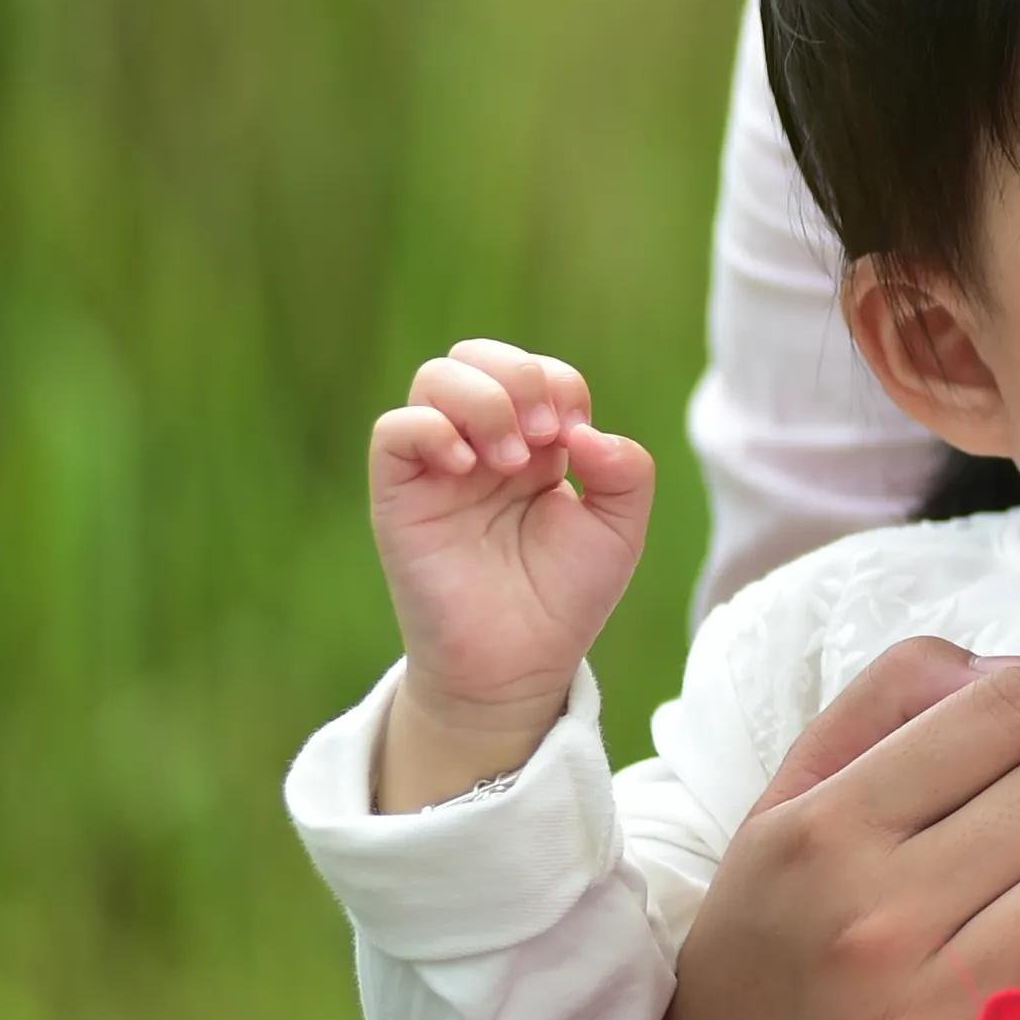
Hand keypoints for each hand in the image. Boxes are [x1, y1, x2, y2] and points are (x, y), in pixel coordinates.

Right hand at [367, 338, 653, 804]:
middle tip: (545, 436)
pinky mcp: (399, 497)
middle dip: (520, 376)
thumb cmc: (564, 598)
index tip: (576, 439)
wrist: (517, 665)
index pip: (537, 369)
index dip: (560, 384)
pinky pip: (394, 431)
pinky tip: (468, 469)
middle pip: (477, 354)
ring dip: (484, 400)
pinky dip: (432, 430)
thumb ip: (625, 470)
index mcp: (533, 445)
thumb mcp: (620, 528)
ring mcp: (437, 468)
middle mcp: (480, 445)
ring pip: (435, 378)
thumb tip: (585, 432)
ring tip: (510, 460)